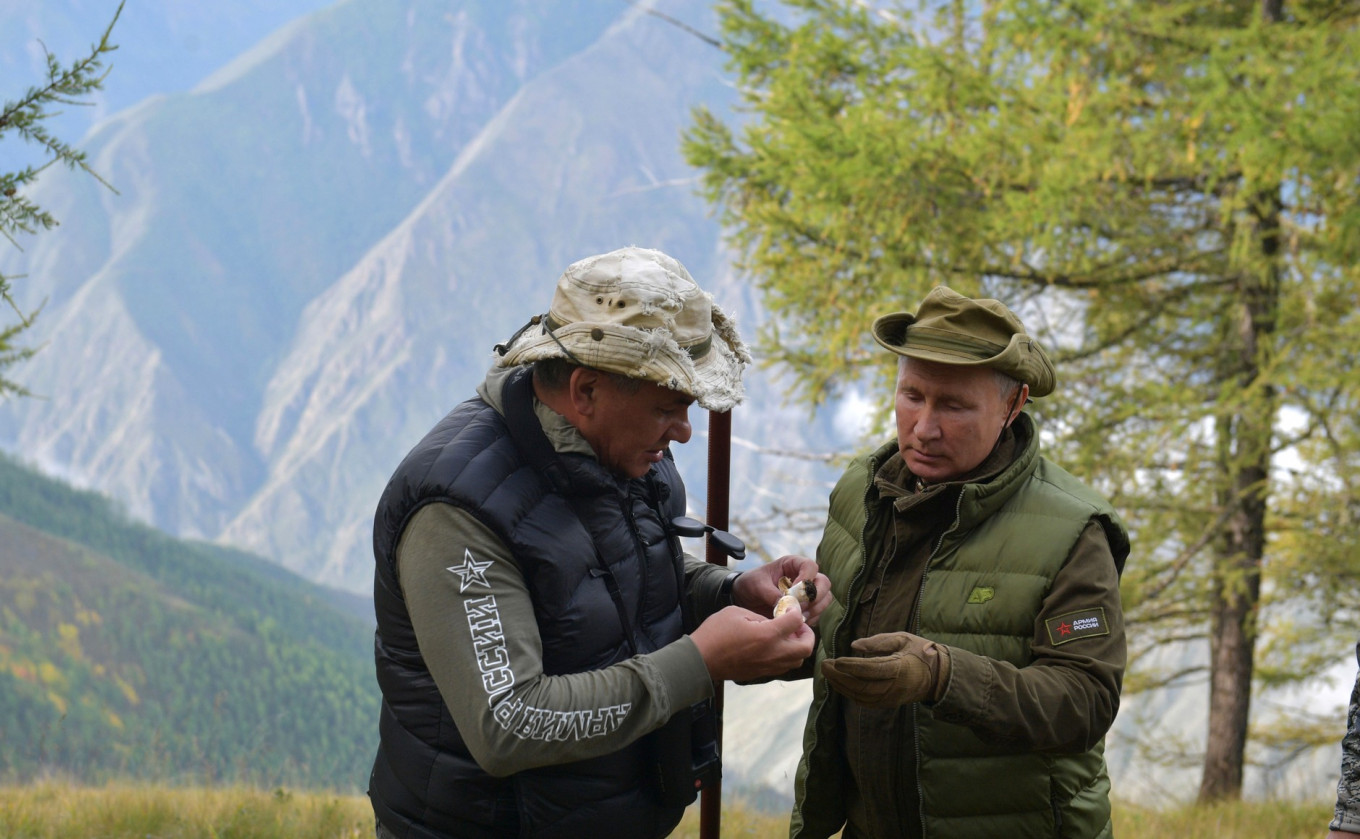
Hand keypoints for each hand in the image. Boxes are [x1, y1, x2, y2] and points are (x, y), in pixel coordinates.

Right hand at [690, 605, 814, 681]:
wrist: (700, 659)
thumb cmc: (716, 632)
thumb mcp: (737, 612)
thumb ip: (761, 616)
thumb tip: (775, 621)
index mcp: (767, 635)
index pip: (796, 622)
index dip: (796, 612)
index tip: (790, 609)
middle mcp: (773, 653)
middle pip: (806, 647)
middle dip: (806, 634)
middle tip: (797, 625)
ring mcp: (768, 666)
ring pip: (798, 660)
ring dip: (798, 647)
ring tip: (788, 636)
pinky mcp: (762, 674)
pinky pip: (784, 666)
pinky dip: (788, 656)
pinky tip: (776, 646)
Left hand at [732, 554, 831, 625]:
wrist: (745, 599)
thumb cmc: (751, 584)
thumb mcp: (757, 585)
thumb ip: (771, 593)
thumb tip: (786, 604)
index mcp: (792, 564)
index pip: (810, 566)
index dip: (806, 579)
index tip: (794, 592)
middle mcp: (804, 577)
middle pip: (824, 583)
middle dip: (815, 596)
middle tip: (799, 607)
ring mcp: (807, 593)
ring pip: (825, 599)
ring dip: (814, 609)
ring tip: (797, 617)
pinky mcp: (806, 608)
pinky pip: (817, 614)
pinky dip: (810, 620)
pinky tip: (796, 624)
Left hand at [820, 631, 950, 707]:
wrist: (937, 676)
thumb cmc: (920, 652)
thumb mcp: (902, 638)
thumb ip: (879, 642)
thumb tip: (854, 645)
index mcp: (901, 668)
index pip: (872, 670)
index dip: (852, 666)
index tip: (836, 660)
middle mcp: (895, 687)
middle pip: (862, 686)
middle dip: (840, 677)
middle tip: (824, 665)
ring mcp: (891, 698)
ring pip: (861, 696)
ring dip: (841, 686)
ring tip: (828, 673)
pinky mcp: (888, 703)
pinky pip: (865, 702)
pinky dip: (849, 694)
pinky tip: (839, 683)